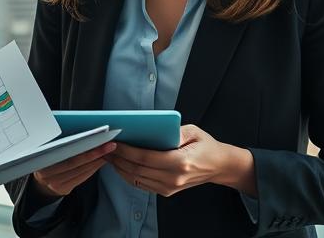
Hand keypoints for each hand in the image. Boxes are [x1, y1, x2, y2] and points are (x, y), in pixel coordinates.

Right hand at [30, 142, 116, 197]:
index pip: (65, 151)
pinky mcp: (63, 189)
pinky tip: (100, 161)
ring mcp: (54, 183)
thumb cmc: (49, 158)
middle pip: (74, 162)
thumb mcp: (50, 148)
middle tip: (109, 145)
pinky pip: (81, 178)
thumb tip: (84, 132)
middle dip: (94, 153)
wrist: (41, 179)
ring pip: (80, 170)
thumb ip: (60, 142)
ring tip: (108, 152)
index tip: (97, 138)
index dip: (81, 144)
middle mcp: (46, 172)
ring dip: (96, 161)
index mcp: (41, 158)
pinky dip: (93, 169)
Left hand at [107, 124, 255, 197]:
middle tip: (105, 147)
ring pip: (136, 179)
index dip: (127, 151)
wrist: (219, 166)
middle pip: (137, 170)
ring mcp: (169, 188)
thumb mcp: (193, 131)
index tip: (115, 142)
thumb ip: (173, 131)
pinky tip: (121, 164)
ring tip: (109, 155)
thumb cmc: (205, 146)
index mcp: (180, 162)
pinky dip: (127, 175)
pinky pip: (141, 184)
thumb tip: (152, 131)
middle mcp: (173, 178)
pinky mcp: (166, 192)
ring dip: (119, 167)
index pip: (145, 158)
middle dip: (118, 159)